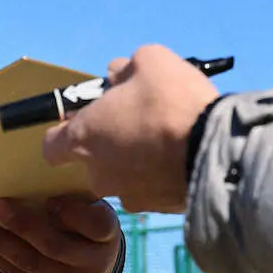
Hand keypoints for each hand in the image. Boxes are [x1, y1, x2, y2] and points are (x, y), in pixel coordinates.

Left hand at [0, 195, 119, 272]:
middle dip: (22, 225)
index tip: (50, 200)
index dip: (73, 214)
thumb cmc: (83, 222)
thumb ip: (68, 196)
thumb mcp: (86, 206)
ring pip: (29, 263)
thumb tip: (29, 175)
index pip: (95, 225)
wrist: (94, 265)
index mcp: (106, 235)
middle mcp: (93, 264)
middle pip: (54, 246)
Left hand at [42, 44, 219, 212]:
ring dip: (138, 161)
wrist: (220, 152)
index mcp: (83, 139)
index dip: (66, 131)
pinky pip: (154, 189)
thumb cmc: (172, 103)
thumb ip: (123, 69)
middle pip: (93, 160)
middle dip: (109, 143)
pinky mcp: (161, 211)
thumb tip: (117, 77)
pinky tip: (184, 157)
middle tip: (138, 122)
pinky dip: (162, 176)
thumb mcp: (147, 61)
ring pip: (125, 177)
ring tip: (168, 139)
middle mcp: (99, 175)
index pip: (51, 146)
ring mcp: (130, 197)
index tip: (86, 119)